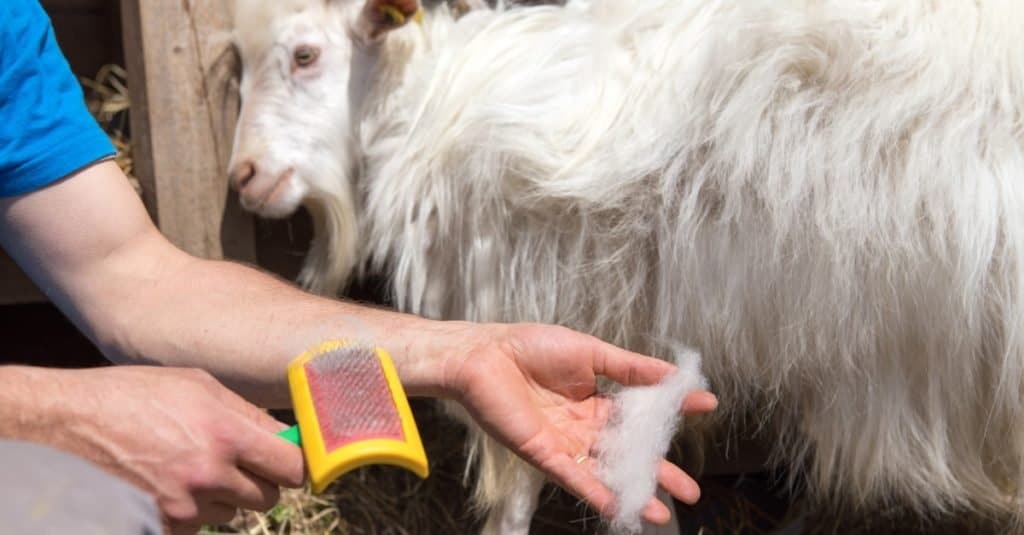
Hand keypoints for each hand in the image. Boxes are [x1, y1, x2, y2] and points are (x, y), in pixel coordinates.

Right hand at [17, 366, 304, 533]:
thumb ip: (247, 414)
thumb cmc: (137, 394)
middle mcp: (209, 473)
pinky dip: (193, 512)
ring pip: (234, 513)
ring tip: (191, 466)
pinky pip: (199, 526)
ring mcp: (184, 505)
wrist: (73, 420)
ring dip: (224, 496)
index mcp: (226, 433)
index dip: (294, 464)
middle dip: (261, 481)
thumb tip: (286, 435)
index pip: (292, 467)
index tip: (290, 459)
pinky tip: (169, 483)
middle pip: (269, 496)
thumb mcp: (198, 385)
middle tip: (240, 462)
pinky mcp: (163, 525)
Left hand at [443, 323, 717, 524]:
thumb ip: (631, 368)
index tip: (707, 407)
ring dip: (633, 492)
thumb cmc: (530, 347)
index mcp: (595, 399)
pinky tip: (618, 505)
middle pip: (628, 452)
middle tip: (690, 491)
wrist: (484, 354)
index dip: (671, 413)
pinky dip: (596, 491)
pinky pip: (573, 476)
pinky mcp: (543, 453)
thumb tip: (675, 373)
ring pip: (606, 471)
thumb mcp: (590, 352)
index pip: (640, 413)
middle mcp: (584, 426)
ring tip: (663, 512)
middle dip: (659, 473)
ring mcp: (565, 443)